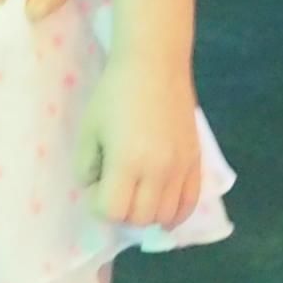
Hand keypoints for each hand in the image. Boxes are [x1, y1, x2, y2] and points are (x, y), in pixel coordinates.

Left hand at [81, 49, 200, 226]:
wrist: (155, 64)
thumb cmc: (115, 92)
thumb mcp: (89, 128)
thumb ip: (86, 166)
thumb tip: (97, 188)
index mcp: (127, 162)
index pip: (112, 211)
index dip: (98, 205)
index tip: (96, 186)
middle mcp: (158, 170)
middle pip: (140, 218)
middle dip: (122, 213)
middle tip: (115, 191)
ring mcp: (181, 167)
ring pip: (166, 216)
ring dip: (148, 215)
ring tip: (138, 197)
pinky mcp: (196, 161)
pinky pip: (190, 203)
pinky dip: (176, 214)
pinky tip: (164, 212)